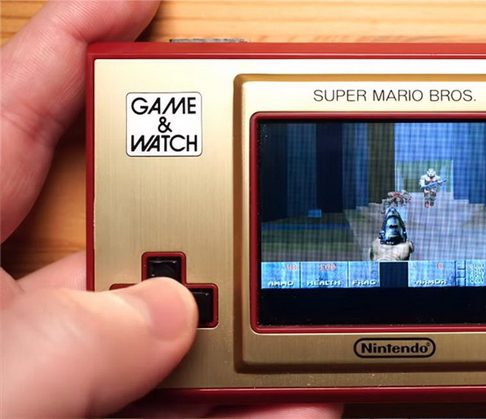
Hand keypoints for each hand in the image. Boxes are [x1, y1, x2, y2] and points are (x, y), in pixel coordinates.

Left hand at [0, 2, 340, 416]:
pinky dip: (217, 405)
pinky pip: (151, 397)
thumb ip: (53, 349)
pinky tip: (282, 406)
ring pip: (140, 323)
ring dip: (222, 326)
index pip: (12, 96)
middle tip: (256, 200)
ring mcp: (27, 360)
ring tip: (293, 318)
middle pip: (104, 215)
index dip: (82, 29)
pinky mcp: (61, 404)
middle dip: (187, 207)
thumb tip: (162, 315)